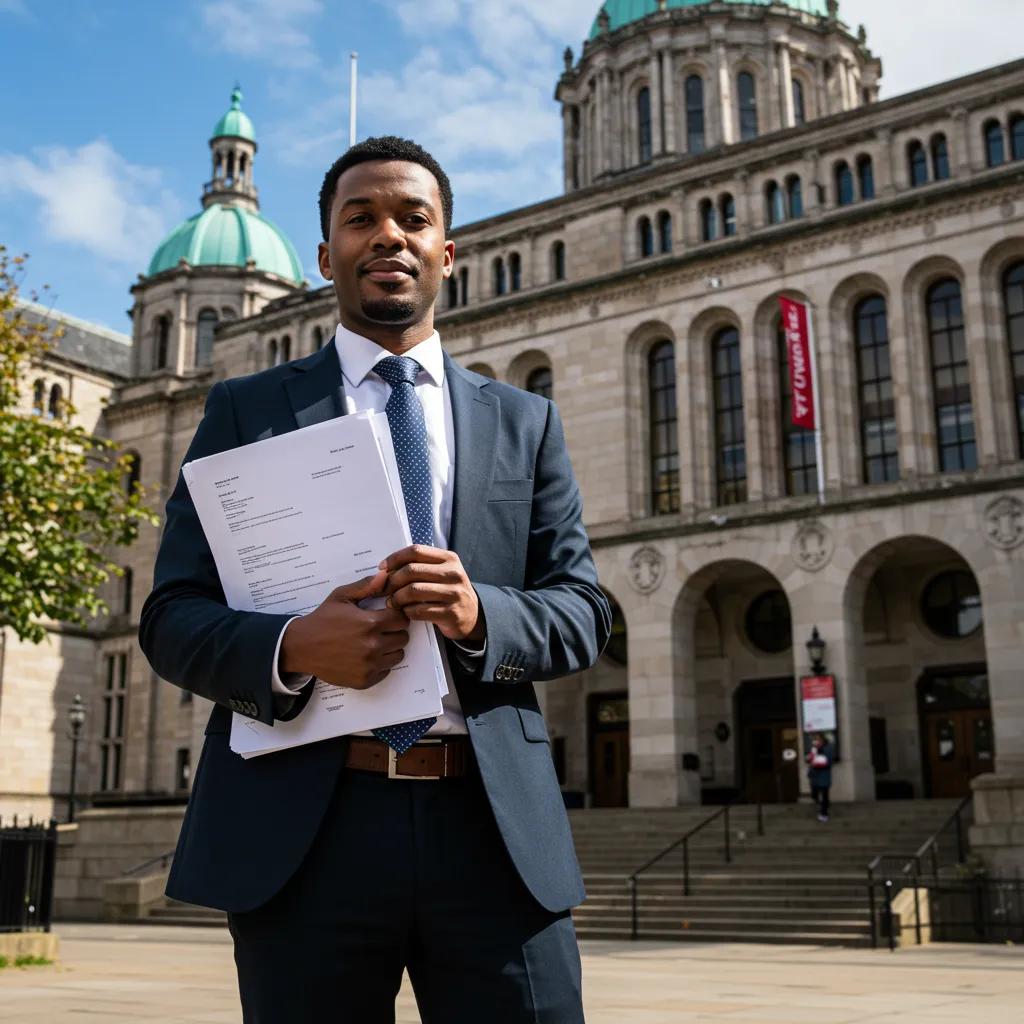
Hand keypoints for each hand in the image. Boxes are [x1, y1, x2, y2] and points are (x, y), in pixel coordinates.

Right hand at [279, 572, 409, 688]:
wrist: (302, 646)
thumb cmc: (323, 619)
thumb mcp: (341, 596)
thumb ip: (366, 586)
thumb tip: (386, 575)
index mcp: (370, 623)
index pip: (402, 619)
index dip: (396, 615)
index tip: (387, 615)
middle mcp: (372, 645)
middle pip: (403, 638)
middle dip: (394, 631)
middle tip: (379, 629)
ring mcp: (369, 665)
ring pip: (398, 655)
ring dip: (390, 648)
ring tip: (373, 642)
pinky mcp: (364, 680)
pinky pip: (386, 671)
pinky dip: (380, 664)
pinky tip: (366, 656)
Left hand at [380, 545, 483, 643]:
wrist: (471, 615)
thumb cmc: (447, 591)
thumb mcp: (441, 573)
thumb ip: (420, 566)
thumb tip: (386, 568)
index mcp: (449, 558)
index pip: (416, 551)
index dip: (395, 558)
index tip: (382, 568)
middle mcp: (453, 573)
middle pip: (412, 571)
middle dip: (393, 580)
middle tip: (385, 589)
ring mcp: (454, 594)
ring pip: (413, 591)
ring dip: (397, 598)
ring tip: (392, 602)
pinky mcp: (451, 613)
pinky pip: (419, 611)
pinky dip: (407, 611)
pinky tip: (405, 612)